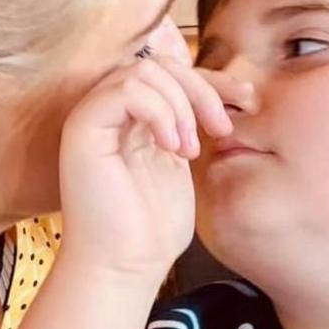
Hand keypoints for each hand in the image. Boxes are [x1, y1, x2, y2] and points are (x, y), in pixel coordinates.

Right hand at [57, 18, 250, 281]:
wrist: (125, 266)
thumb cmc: (153, 226)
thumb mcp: (185, 161)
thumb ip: (191, 123)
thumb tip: (232, 92)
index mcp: (132, 117)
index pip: (171, 74)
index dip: (212, 81)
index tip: (246, 101)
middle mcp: (108, 111)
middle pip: (159, 63)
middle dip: (200, 89)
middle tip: (221, 129)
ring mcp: (92, 117)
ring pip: (143, 70)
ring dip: (179, 104)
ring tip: (189, 148)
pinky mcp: (82, 128)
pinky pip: (125, 90)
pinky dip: (159, 112)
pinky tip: (172, 147)